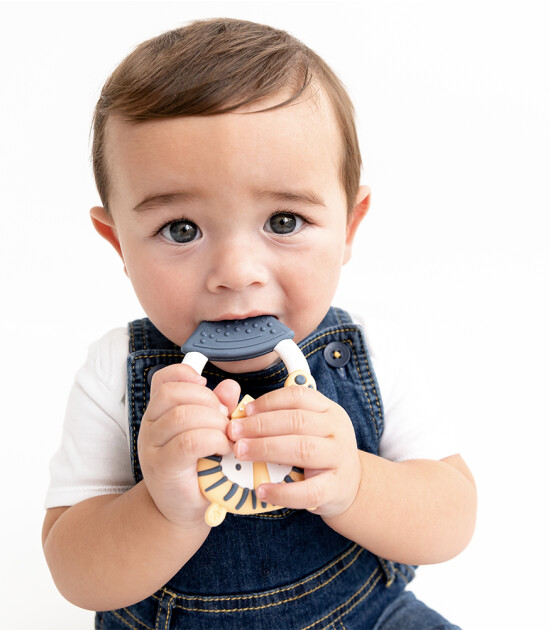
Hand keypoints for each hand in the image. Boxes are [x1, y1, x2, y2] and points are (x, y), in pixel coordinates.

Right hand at [138, 364, 240, 527]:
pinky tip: (224, 449)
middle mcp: (150, 426)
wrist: (183, 511)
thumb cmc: (199, 469)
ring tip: (227, 438)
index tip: (206, 386)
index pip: (163, 380)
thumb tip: (230, 387)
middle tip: (226, 420)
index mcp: (159, 413)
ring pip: (182, 416)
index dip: (185, 374)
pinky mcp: (163, 468)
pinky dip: (214, 441)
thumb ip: (218, 408)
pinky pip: (189, 442)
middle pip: (174, 394)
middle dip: (209, 401)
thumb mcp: (209, 432)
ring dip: (214, 423)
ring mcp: (153, 447)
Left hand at [227, 386, 360, 517]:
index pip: (298, 396)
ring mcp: (339, 458)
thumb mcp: (310, 428)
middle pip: (297, 421)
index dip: (269, 401)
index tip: (245, 411)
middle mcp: (337, 430)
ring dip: (266, 449)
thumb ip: (283, 418)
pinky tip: (261, 489)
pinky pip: (308, 490)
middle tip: (234, 432)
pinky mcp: (336, 488)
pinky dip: (282, 491)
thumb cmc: (320, 452)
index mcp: (328, 410)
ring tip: (241, 453)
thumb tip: (242, 416)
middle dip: (260, 425)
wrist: (351, 484)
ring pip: (303, 449)